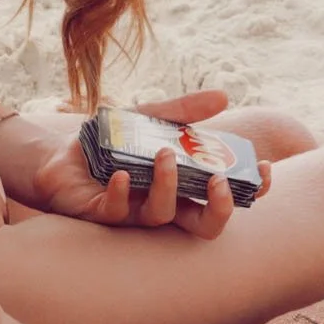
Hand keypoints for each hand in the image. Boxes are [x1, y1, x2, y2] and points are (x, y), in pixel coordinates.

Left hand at [28, 90, 273, 238]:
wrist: (59, 153)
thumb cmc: (109, 143)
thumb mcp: (149, 118)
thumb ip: (183, 111)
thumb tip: (223, 96)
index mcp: (183, 186)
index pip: (227, 198)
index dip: (252, 190)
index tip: (265, 168)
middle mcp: (165, 206)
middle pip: (207, 227)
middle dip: (220, 208)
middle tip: (217, 181)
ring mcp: (135, 214)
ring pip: (162, 217)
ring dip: (167, 186)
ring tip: (163, 155)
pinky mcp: (102, 215)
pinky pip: (118, 214)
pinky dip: (121, 194)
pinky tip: (119, 174)